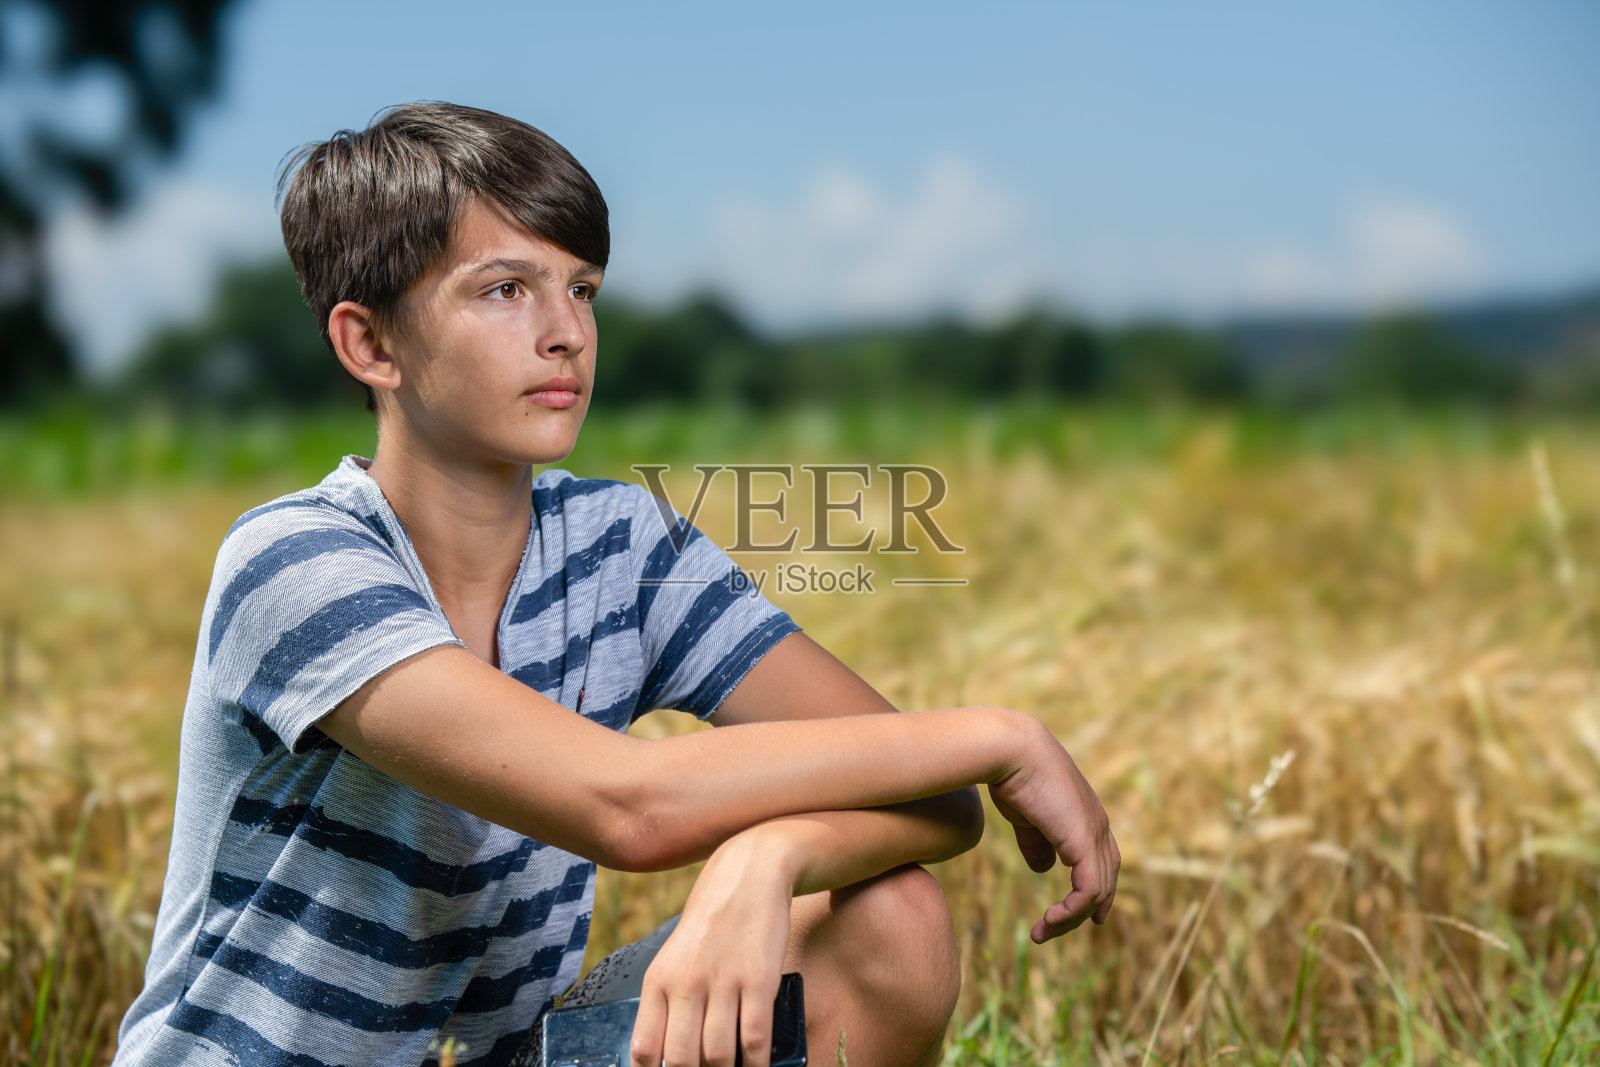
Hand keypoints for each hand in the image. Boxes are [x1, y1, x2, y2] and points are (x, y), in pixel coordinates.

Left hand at [630, 831, 793, 1066]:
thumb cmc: (711, 921)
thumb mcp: (675, 956)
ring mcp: (722, 982)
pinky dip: (755, 1063)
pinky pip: (754, 1038)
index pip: (645, 1050)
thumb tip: (669, 1052)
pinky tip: (756, 1066)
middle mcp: (685, 983)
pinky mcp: (759, 980)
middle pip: (681, 1060)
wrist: (749, 873)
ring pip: (717, 1056)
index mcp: (658, 980)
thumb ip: (669, 1000)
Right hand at [988, 714, 1119, 941]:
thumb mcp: (1025, 817)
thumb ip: (1036, 843)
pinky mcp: (1084, 843)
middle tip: (1058, 929)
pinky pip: (1088, 892)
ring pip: (1099, 892)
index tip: (1080, 914)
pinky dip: (1070, 912)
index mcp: (1087, 816)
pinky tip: (1048, 920)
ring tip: (1042, 932)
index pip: (1104, 861)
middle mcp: (1099, 825)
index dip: (1097, 889)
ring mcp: (1095, 834)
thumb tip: (1043, 869)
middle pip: (1107, 880)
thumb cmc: (1012, 774)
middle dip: (1088, 910)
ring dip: (1071, 919)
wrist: (1011, 750)